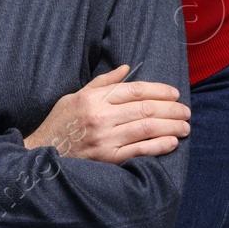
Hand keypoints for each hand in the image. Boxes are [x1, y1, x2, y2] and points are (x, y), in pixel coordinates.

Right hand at [22, 64, 189, 162]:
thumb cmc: (60, 123)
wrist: (42, 155)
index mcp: (93, 99)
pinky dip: (159, 146)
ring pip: (146, 128)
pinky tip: (171, 142)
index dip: (158, 90)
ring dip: (171, 126)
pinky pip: (140, 151)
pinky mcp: (108, 159)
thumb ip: (102, 82)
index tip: (174, 93)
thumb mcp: (75, 96)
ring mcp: (105, 139)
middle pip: (145, 108)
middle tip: (186, 111)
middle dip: (171, 109)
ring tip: (185, 126)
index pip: (134, 89)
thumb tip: (127, 68)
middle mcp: (101, 117)